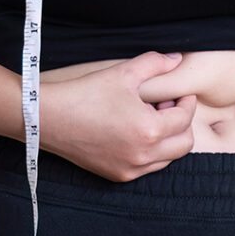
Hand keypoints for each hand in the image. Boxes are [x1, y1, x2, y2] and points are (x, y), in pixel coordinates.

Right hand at [39, 51, 196, 181]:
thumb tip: (177, 59)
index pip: (185, 119)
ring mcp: (130, 169)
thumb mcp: (124, 72)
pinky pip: (148, 168)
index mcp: (149, 130)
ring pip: (168, 158)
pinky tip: (135, 132)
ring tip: (149, 118)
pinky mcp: (117, 176)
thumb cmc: (86, 93)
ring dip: (168, 139)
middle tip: (166, 106)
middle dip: (182, 123)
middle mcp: (143, 155)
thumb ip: (156, 63)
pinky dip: (152, 152)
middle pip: (184, 144)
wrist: (47, 118)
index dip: (187, 103)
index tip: (180, 95)